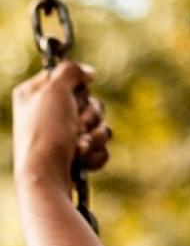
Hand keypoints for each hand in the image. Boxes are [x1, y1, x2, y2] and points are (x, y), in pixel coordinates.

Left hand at [12, 61, 110, 188]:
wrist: (46, 174)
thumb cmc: (46, 132)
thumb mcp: (54, 90)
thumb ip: (71, 71)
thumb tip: (88, 73)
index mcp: (34, 94)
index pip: (67, 78)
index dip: (77, 87)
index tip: (74, 96)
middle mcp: (47, 113)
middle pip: (89, 102)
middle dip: (89, 115)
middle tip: (75, 125)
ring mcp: (62, 136)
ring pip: (99, 125)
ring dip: (95, 135)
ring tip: (79, 147)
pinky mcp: (75, 154)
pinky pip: (100, 146)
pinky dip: (95, 152)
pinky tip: (82, 158)